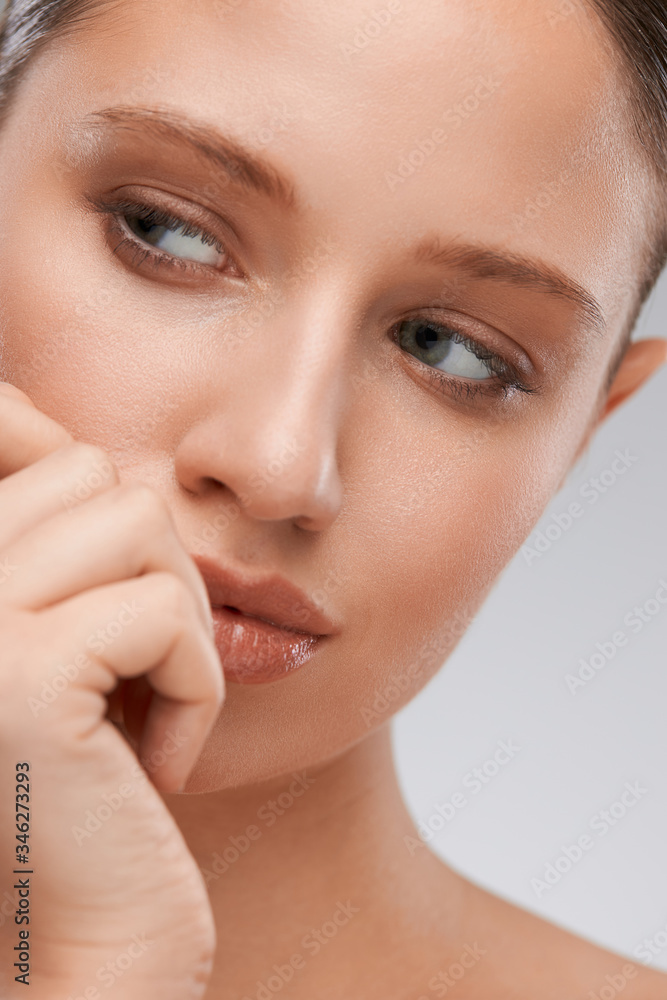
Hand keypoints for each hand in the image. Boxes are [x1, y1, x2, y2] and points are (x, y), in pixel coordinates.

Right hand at [0, 384, 223, 998]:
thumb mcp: (68, 646)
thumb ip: (53, 540)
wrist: (89, 956)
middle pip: (91, 472)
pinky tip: (158, 766)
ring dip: (179, 620)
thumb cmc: (95, 792)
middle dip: (151, 568)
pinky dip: (195, 686)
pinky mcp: (17, 681)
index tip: (110, 575)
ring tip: (151, 706)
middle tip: (145, 668)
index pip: (7, 423)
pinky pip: (162, 613)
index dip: (62, 457)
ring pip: (136, 519)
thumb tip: (52, 428)